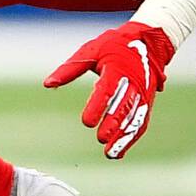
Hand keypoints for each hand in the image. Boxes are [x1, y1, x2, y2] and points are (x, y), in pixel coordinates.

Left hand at [44, 20, 174, 157]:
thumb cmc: (113, 45)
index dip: (98, 106)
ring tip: (110, 153)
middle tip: (101, 138)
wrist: (148, 42)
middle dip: (112, 124)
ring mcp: (142, 94)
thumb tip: (47, 84)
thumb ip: (70, 69)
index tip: (87, 123)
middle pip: (122, 107)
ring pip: (133, 118)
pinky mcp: (147, 102)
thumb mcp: (90, 51)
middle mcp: (132, 83)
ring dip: (123, 136)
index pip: (107, 90)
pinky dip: (131, 137)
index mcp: (116, 69)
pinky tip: (119, 151)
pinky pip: (141, 122)